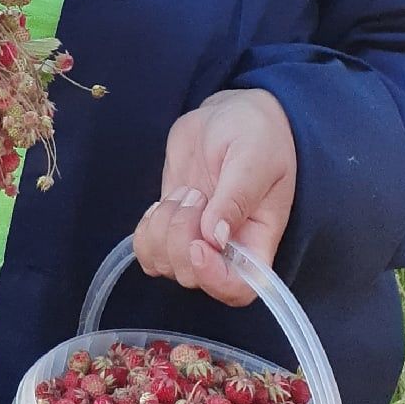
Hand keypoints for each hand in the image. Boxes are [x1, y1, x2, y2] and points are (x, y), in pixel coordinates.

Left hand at [132, 88, 296, 305]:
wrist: (230, 114)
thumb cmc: (257, 134)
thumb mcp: (255, 158)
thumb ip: (236, 197)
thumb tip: (216, 238)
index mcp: (258, 240)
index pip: (240, 289)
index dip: (215, 279)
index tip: (200, 245)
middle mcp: (227, 250)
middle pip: (194, 278)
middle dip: (182, 237)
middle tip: (194, 193)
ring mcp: (196, 240)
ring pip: (165, 265)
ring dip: (163, 229)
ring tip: (184, 192)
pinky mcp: (171, 227)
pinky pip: (147, 251)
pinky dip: (146, 230)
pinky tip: (163, 203)